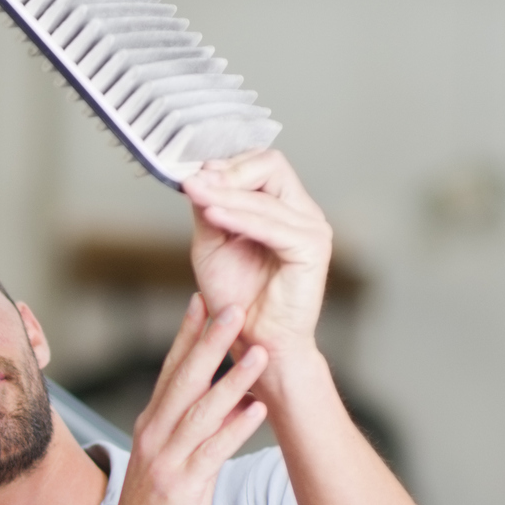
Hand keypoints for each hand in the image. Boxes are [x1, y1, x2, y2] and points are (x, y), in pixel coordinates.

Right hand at [95, 296, 269, 504]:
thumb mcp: (170, 461)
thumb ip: (194, 428)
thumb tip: (229, 398)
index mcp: (151, 425)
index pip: (169, 370)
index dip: (187, 334)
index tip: (203, 300)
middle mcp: (154, 435)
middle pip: (184, 380)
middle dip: (209, 341)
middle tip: (232, 307)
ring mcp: (165, 460)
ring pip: (201, 411)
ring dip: (233, 379)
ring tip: (259, 353)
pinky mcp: (180, 487)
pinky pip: (212, 452)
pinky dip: (235, 429)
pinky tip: (256, 410)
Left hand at [182, 149, 332, 360]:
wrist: (254, 341)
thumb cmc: (236, 298)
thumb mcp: (212, 245)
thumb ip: (209, 210)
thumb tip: (200, 175)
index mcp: (283, 207)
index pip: (261, 162)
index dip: (226, 164)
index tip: (192, 173)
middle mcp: (302, 212)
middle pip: (271, 165)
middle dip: (228, 172)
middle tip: (194, 181)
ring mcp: (312, 228)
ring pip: (266, 195)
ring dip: (224, 193)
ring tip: (194, 193)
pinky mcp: (312, 249)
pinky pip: (272, 225)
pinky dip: (239, 217)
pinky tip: (212, 214)